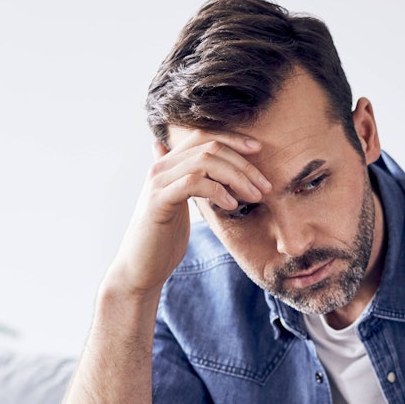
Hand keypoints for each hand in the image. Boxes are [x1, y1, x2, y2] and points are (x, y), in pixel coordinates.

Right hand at [101, 131, 271, 299]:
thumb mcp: (180, 204)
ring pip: (205, 162)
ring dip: (237, 177)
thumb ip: (190, 182)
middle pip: (209, 146)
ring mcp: (158, 182)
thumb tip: (197, 168)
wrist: (140, 267)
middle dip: (243, 163)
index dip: (233, 139)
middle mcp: (161, 167)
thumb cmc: (163, 238)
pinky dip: (218, 191)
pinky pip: (194, 183)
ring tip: (254, 196)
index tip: (258, 149)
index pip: (203, 136)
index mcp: (168, 164)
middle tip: (264, 185)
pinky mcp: (159, 201)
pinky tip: (232, 205)